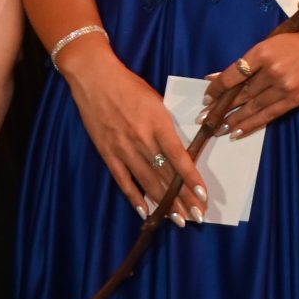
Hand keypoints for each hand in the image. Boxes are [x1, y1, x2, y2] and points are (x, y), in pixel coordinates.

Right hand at [59, 41, 205, 221]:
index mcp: (159, 124)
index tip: (203, 196)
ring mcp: (123, 149)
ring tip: (178, 220)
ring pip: (147, 183)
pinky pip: (123, 181)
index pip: (180, 158)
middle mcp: (142, 140)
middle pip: (166, 176)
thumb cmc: (131, 87)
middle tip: (197, 216)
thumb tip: (181, 152)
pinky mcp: (107, 154)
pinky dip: (134, 198)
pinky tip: (146, 212)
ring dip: (164, 204)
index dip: (192, 179)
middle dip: (183, 199)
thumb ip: (168, 128)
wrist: (95, 79)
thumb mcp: (158, 103)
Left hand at [205, 23, 298, 138]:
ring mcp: (285, 86)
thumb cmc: (298, 43)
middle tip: (204, 120)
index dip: (217, 88)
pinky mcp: (296, 98)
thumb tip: (219, 78)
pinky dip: (252, 124)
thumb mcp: (270, 44)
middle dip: (221, 108)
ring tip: (219, 129)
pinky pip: (269, 114)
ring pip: (253, 106)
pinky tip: (238, 131)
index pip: (233, 74)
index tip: (207, 98)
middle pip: (241, 93)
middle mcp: (272, 70)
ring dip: (234, 119)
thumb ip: (247, 62)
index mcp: (263, 52)